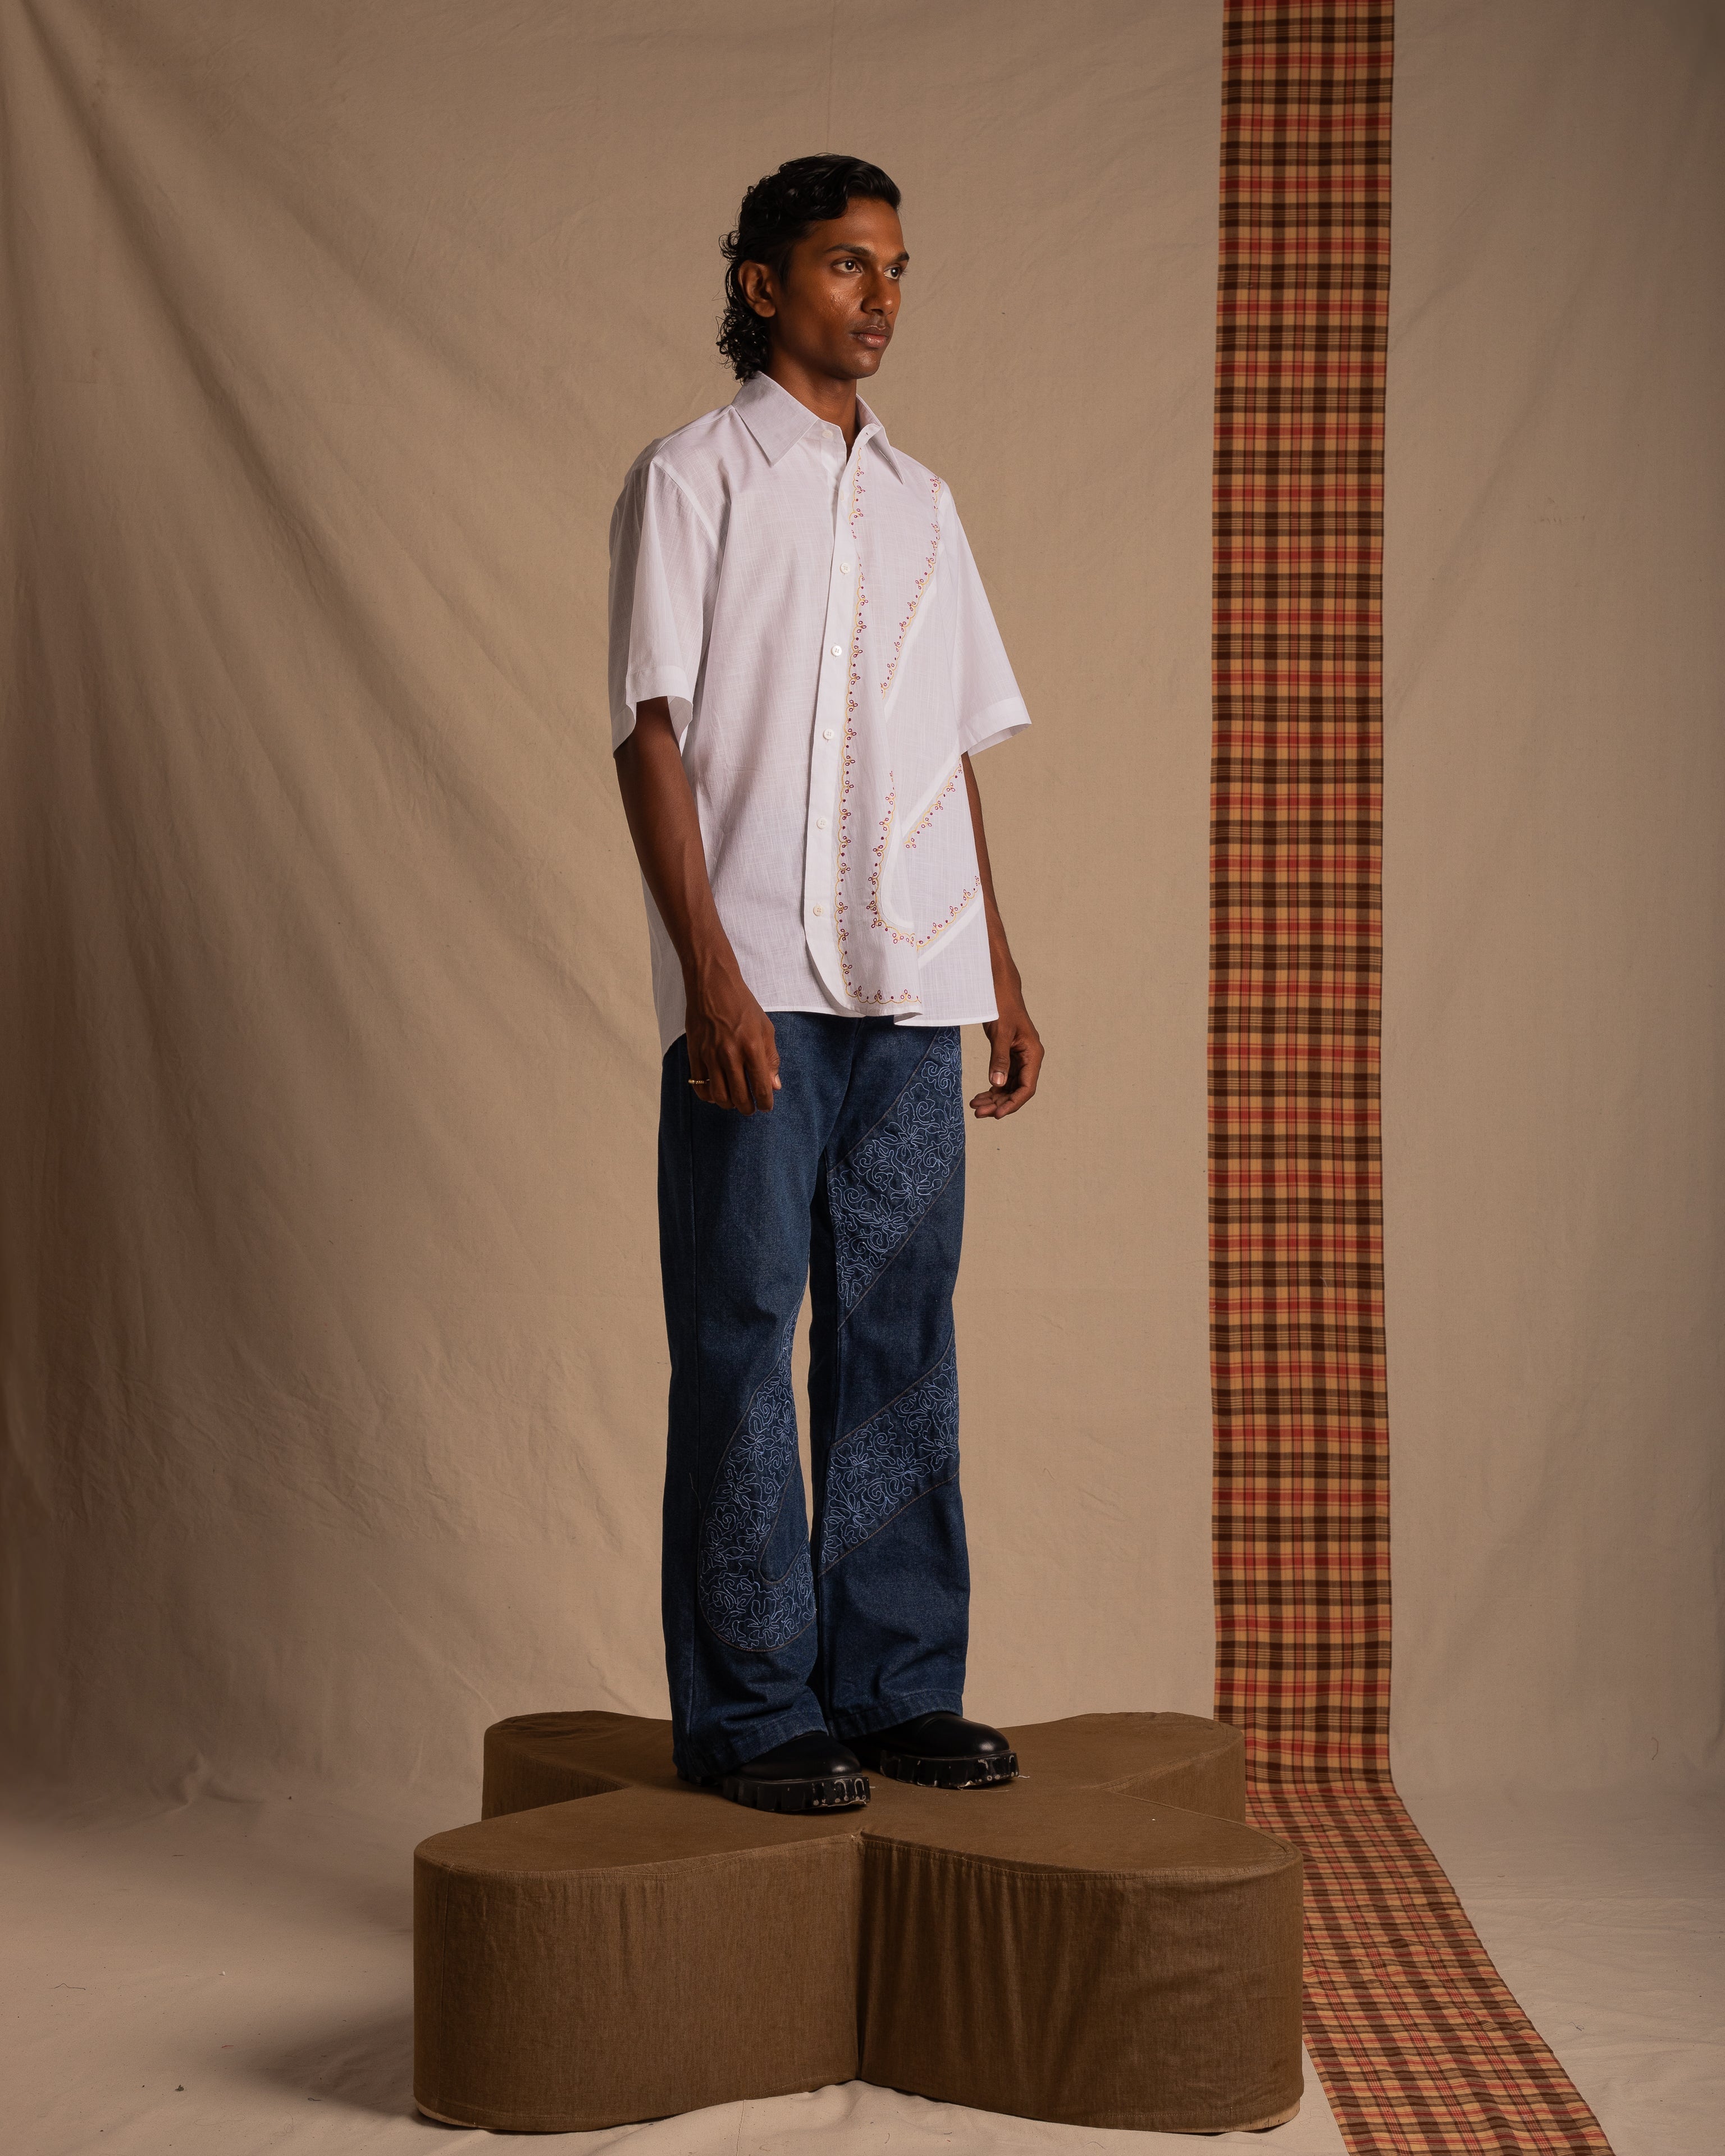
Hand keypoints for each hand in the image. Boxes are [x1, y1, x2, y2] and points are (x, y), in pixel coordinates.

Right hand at [685, 962, 780, 1113]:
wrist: (713, 986)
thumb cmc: (743, 1005)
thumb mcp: (766, 1028)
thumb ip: (771, 1058)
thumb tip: (774, 1085)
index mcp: (752, 1047)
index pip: (761, 1086)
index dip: (765, 1102)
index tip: (766, 1106)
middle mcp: (730, 1054)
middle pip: (739, 1096)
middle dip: (747, 1108)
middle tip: (750, 1108)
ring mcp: (710, 1055)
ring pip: (718, 1095)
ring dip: (728, 1104)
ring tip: (734, 1102)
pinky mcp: (694, 1053)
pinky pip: (699, 1085)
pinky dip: (708, 1096)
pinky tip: (715, 1094)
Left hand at [969, 992, 1042, 1118]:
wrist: (999, 988)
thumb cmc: (1003, 1005)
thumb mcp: (1000, 1033)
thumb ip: (1000, 1059)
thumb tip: (997, 1085)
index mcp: (1033, 1054)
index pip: (1027, 1087)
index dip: (1013, 1103)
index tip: (996, 1114)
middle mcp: (1029, 1059)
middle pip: (1017, 1090)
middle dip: (999, 1104)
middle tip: (978, 1113)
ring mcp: (1019, 1058)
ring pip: (1009, 1086)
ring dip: (993, 1098)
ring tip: (975, 1106)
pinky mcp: (1008, 1055)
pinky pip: (1002, 1078)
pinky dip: (992, 1088)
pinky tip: (979, 1096)